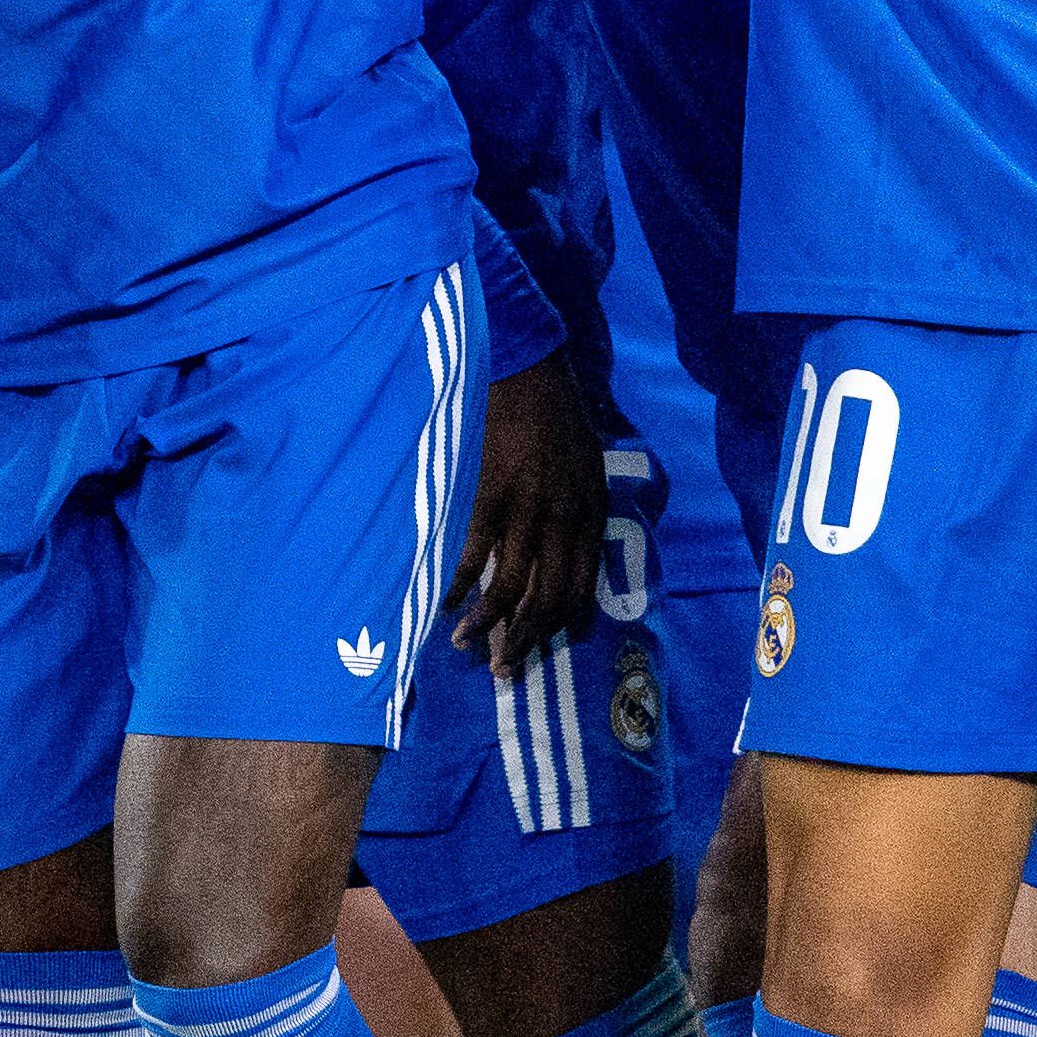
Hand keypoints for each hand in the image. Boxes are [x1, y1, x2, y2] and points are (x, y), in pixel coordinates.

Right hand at [449, 350, 606, 662]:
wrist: (530, 368)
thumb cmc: (557, 412)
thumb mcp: (587, 461)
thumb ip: (579, 505)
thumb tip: (566, 545)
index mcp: (591, 511)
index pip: (583, 584)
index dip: (566, 621)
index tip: (550, 644)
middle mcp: (565, 518)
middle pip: (549, 596)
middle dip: (527, 639)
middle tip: (505, 669)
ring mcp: (528, 509)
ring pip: (512, 585)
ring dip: (490, 624)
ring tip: (468, 647)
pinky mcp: (491, 495)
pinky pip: (476, 554)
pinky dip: (459, 585)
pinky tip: (445, 603)